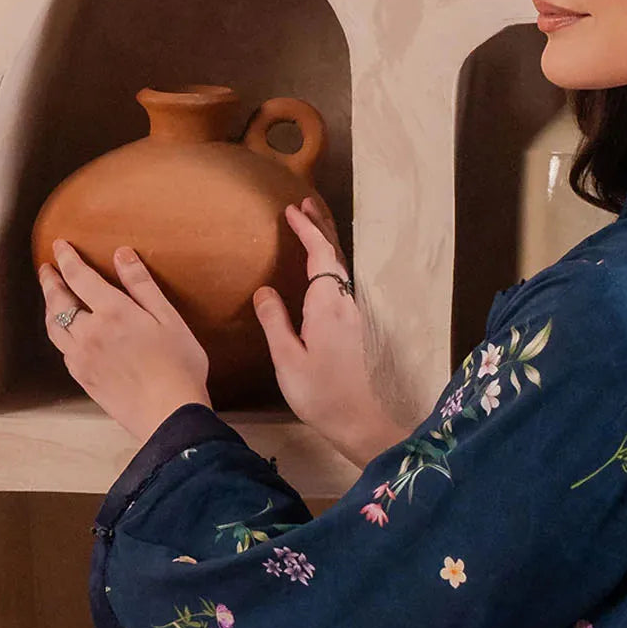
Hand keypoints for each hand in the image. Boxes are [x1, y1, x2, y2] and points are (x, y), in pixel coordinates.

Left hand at [39, 241, 211, 443]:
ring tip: (52, 299)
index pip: (79, 277)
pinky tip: (67, 334)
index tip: (60, 246)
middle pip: (58, 301)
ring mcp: (82, 357)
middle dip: (50, 281)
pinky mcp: (83, 378)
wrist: (169, 414)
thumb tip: (122, 255)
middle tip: (47, 269)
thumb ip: (143, 286)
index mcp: (113, 312)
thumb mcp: (169, 319)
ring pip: (54, 327)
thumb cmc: (179, 367)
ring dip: (50, 308)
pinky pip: (63, 350)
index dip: (67, 258)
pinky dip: (59, 334)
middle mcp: (89, 332)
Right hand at [253, 195, 410, 467]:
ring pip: (341, 270)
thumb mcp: (288, 359)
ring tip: (312, 227)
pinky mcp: (357, 330)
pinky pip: (342, 285)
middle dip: (321, 227)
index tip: (292, 210)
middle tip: (306, 204)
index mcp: (328, 305)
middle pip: (336, 256)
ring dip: (327, 246)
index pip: (320, 255)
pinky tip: (322, 273)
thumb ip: (275, 321)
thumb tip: (264, 290)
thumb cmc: (322, 394)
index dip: (307, 230)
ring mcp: (355, 317)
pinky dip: (331, 267)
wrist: (362, 423)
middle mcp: (346, 304)